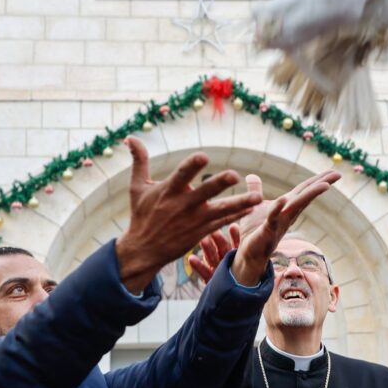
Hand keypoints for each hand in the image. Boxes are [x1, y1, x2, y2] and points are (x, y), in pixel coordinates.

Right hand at [115, 138, 262, 293]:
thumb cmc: (141, 215)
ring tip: (257, 197)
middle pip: (204, 193)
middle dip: (219, 184)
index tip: (203, 156)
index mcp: (168, 191)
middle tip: (234, 175)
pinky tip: (252, 208)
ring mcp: (194, 220)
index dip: (191, 166)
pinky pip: (223, 223)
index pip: (181, 175)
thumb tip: (130, 137)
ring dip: (240, 203)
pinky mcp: (201, 231)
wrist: (143, 250)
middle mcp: (182, 205)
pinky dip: (237, 215)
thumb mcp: (136, 187)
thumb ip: (139, 161)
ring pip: (220, 210)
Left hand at [231, 172, 340, 285]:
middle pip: (306, 195)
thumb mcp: (254, 208)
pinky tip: (282, 199)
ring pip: (296, 206)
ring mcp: (279, 222)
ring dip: (310, 195)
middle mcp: (287, 214)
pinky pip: (273, 218)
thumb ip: (255, 191)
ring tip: (324, 185)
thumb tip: (252, 176)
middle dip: (322, 184)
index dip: (318, 180)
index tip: (335, 172)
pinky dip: (277, 208)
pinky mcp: (267, 230)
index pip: (304, 190)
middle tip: (338, 175)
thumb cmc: (253, 232)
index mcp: (286, 206)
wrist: (247, 255)